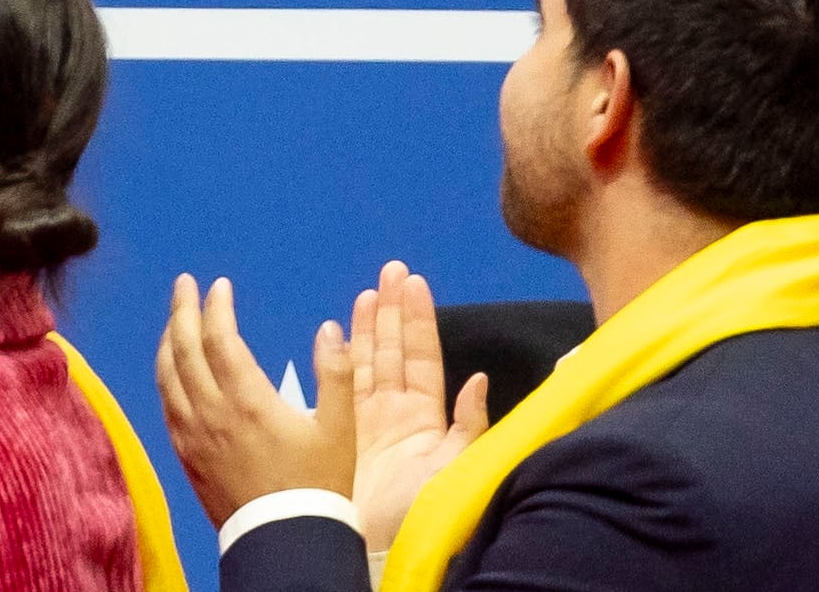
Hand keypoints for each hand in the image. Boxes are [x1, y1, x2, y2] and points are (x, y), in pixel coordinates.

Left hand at [153, 273, 352, 524]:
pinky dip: (165, 376)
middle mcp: (211, 412)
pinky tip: (171, 369)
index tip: (219, 285)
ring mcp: (192, 434)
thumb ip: (337, 374)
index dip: (215, 306)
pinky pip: (165, 404)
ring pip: (167, 375)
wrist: (286, 540)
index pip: (219, 338)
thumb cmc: (318, 486)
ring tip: (176, 319)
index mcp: (248, 400)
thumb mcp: (341, 430)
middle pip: (184, 348)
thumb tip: (330, 329)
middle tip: (184, 284)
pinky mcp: (185, 455)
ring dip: (168, 340)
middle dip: (182, 310)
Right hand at [342, 263, 490, 550]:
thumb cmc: (425, 512)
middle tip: (391, 271)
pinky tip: (337, 332)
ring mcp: (369, 422)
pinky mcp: (344, 433)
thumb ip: (471, 425)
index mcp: (428, 419)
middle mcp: (399, 414)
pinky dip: (342, 357)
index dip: (419, 320)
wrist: (386, 547)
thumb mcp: (462, 468)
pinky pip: (342, 385)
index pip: (424, 358)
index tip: (414, 283)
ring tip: (369, 291)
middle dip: (394, 311)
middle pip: (395, 351)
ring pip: (369, 361)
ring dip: (370, 326)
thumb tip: (480, 380)